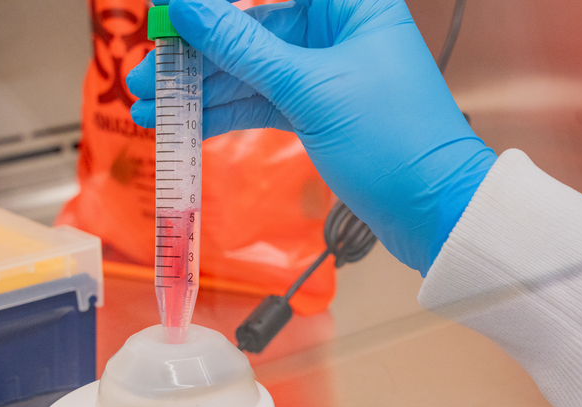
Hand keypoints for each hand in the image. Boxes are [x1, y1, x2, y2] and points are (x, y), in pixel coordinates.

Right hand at [127, 0, 495, 273]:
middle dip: (196, 54)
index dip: (216, 4)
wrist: (434, 211)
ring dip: (201, 89)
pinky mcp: (317, 112)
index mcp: (350, 3)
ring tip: (151, 105)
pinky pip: (262, 102)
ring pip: (251, 70)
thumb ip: (243, 45)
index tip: (168, 12)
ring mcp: (326, 73)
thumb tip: (187, 4)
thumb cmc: (396, 141)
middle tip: (148, 74)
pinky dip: (226, 113)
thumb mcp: (309, 89)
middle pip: (252, 29)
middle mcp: (338, 30)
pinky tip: (186, 122)